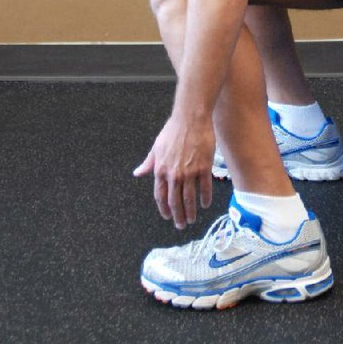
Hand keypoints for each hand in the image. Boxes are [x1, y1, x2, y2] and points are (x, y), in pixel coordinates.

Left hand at [133, 113, 214, 229]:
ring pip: (189, 198)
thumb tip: (137, 173)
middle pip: (175, 201)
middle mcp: (174, 174)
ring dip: (190, 212)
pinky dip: (205, 198)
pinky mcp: (204, 167)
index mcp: (161, 170)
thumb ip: (148, 163)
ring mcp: (190, 172)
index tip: (167, 216)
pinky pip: (205, 187)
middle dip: (177, 216)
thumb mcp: (156, 147)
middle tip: (180, 225)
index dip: (164, 208)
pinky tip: (205, 205)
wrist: (190, 118)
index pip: (160, 196)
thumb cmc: (172, 130)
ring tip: (192, 220)